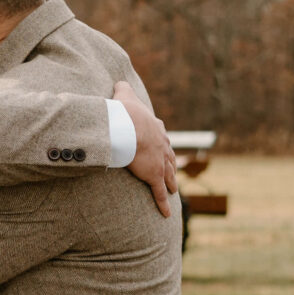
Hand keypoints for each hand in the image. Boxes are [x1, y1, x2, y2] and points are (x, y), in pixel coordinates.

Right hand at [113, 81, 178, 218]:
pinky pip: (159, 193)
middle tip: (172, 170)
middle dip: (171, 163)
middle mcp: (162, 145)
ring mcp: (160, 162)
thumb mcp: (124, 96)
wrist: (129, 127)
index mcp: (155, 128)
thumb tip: (119, 80)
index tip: (163, 145)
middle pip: (169, 156)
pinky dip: (162, 204)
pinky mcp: (154, 176)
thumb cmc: (125, 112)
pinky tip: (166, 214)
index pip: (161, 136)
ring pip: (168, 174)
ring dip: (171, 182)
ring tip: (173, 189)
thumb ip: (123, 88)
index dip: (161, 142)